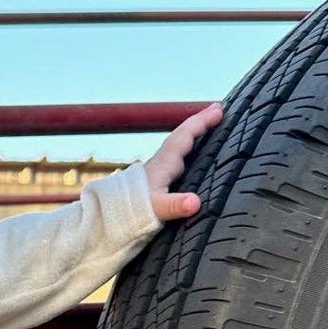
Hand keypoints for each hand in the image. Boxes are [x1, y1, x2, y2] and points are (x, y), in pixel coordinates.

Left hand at [144, 102, 224, 221]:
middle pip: (182, 137)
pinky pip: (176, 160)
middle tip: (217, 109)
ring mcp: (157, 172)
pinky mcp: (156, 182)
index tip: (218, 110)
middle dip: (199, 123)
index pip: (183, 136)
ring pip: (178, 147)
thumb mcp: (155, 208)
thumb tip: (195, 202)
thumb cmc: (133, 212)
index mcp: (163, 164)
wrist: (110, 218)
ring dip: (193, 136)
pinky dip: (187, 152)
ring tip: (208, 126)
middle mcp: (160, 164)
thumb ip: (174, 205)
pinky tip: (192, 156)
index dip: (201, 123)